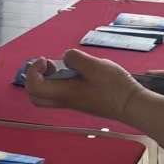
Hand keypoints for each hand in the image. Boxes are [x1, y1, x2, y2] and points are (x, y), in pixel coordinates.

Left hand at [23, 50, 141, 120]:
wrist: (131, 105)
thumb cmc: (115, 87)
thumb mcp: (96, 66)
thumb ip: (76, 59)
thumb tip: (65, 58)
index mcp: (65, 93)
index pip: (35, 87)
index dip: (33, 71)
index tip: (46, 60)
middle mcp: (65, 100)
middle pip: (35, 96)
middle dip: (35, 78)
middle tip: (49, 65)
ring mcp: (72, 102)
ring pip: (47, 95)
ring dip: (47, 79)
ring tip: (63, 67)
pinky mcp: (80, 101)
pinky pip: (59, 93)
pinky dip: (59, 81)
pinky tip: (75, 72)